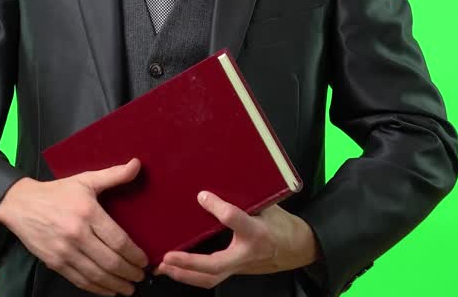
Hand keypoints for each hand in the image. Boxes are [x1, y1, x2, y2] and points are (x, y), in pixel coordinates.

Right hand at [0, 158, 147, 295]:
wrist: (21, 205)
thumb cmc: (57, 192)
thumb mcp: (85, 180)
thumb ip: (113, 175)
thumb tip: (137, 164)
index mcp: (88, 213)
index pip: (118, 240)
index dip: (134, 254)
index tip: (144, 260)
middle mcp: (77, 234)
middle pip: (110, 261)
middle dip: (130, 272)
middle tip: (140, 276)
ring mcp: (65, 251)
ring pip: (97, 275)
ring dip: (116, 284)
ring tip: (129, 288)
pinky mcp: (54, 263)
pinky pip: (80, 280)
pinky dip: (97, 289)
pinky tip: (108, 290)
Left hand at [154, 191, 321, 289]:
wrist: (296, 248)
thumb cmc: (280, 223)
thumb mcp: (269, 204)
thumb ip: (245, 197)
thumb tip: (217, 178)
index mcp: (258, 231)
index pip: (235, 220)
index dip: (219, 208)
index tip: (202, 196)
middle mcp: (247, 253)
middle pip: (216, 265)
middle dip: (190, 263)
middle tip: (168, 256)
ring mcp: (240, 266)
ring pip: (210, 278)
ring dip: (184, 274)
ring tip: (162, 266)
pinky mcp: (234, 271)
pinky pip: (210, 278)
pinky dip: (189, 276)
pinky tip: (173, 270)